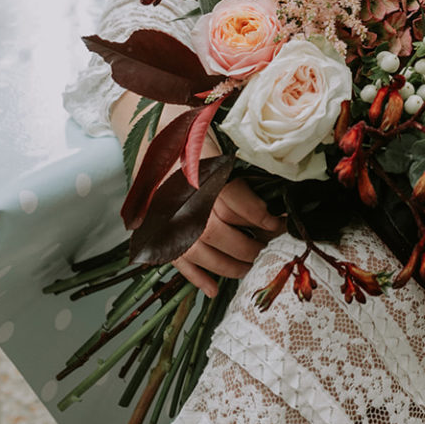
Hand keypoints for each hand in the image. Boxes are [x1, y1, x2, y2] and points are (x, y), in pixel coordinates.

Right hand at [112, 92, 285, 299]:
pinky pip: (179, 263)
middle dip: (251, 247)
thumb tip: (266, 192)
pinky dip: (197, 279)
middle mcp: (183, 203)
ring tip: (249, 268)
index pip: (240, 206)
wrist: (144, 134)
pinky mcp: (156, 234)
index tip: (280, 224)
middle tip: (267, 249)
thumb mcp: (213, 140)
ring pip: (205, 255)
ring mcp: (168, 223)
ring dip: (230, 266)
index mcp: (200, 176)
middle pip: (224, 236)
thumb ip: (235, 165)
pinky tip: (214, 290)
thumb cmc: (184, 134)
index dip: (265, 219)